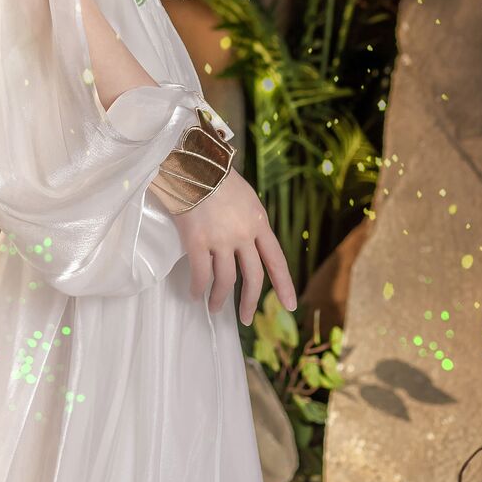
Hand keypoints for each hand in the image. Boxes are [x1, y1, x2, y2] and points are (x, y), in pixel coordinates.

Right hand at [159, 168, 297, 323]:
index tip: (290, 305)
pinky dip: (198, 288)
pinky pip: (200, 273)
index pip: (276, 259)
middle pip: (252, 276)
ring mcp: (220, 239)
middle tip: (245, 318)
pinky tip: (195, 294)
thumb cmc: (215, 175)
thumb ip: (250, 221)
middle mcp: (243, 234)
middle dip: (249, 301)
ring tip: (213, 308)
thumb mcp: (245, 196)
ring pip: (225, 280)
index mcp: (259, 222)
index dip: (284, 284)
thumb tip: (247, 243)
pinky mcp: (197, 240)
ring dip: (219, 298)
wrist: (192, 163)